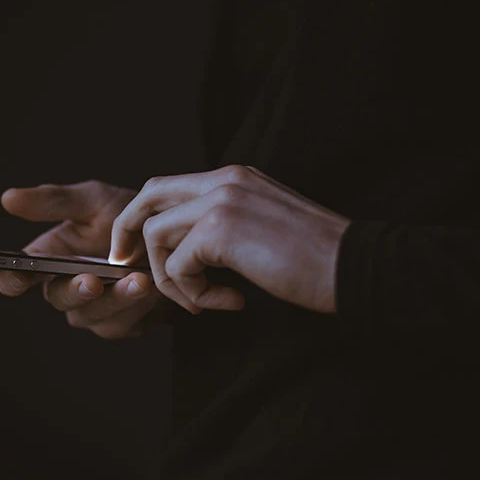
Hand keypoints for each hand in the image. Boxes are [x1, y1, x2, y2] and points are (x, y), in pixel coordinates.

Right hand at [0, 180, 162, 338]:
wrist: (173, 236)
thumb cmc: (127, 216)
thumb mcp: (93, 200)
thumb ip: (53, 201)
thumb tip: (7, 198)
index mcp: (48, 259)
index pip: (15, 277)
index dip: (11, 279)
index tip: (20, 275)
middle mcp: (66, 288)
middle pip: (57, 299)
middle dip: (75, 291)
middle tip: (92, 281)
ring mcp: (93, 310)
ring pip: (92, 316)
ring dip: (115, 300)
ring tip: (138, 280)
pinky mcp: (122, 324)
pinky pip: (123, 323)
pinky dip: (138, 306)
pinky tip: (153, 287)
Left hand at [109, 165, 350, 314]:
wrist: (354, 266)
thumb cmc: (315, 258)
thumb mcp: (262, 225)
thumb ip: (224, 224)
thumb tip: (185, 250)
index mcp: (234, 177)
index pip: (166, 186)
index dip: (142, 217)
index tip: (135, 249)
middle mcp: (223, 180)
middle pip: (148, 196)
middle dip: (128, 232)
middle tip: (125, 265)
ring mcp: (220, 201)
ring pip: (156, 235)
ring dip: (171, 278)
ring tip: (203, 301)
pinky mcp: (220, 230)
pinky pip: (179, 266)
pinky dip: (193, 294)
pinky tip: (228, 302)